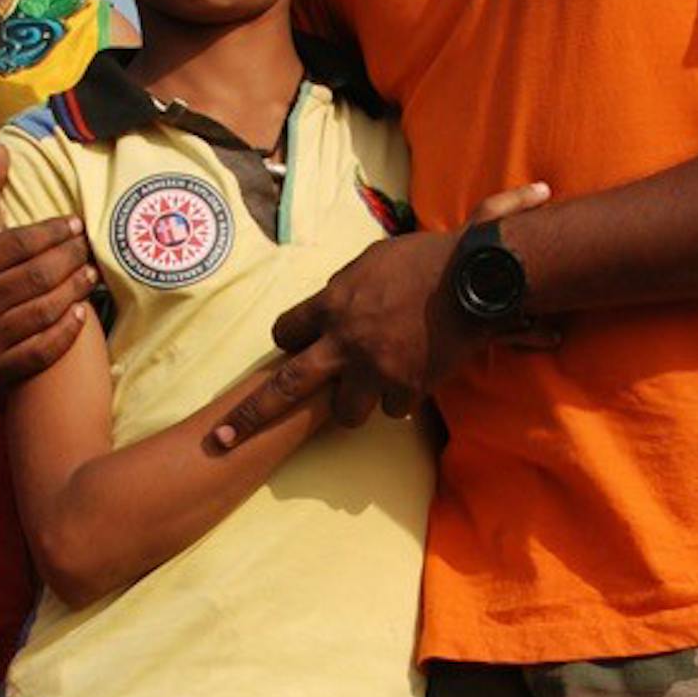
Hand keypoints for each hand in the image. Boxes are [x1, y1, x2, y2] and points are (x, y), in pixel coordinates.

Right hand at [0, 140, 98, 386]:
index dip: (52, 232)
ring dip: (75, 290)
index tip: (75, 223)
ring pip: (44, 311)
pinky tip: (81, 312)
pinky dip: (65, 332)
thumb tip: (0, 148)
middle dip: (70, 258)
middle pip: (36, 278)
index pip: (17, 246)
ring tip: (91, 273)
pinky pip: (41, 351)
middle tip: (87, 246)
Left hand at [210, 182, 551, 450]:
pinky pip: (394, 410)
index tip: (291, 348)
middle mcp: (344, 341)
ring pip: (345, 412)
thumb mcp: (374, 260)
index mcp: (332, 303)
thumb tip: (336, 299)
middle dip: (251, 416)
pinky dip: (402, 399)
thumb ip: (349, 287)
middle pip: (286, 388)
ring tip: (371, 393)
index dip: (288, 342)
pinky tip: (417, 379)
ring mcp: (374, 368)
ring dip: (354, 406)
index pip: (285, 332)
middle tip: (224, 438)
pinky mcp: (407, 387)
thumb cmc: (426, 258)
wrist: (473, 277)